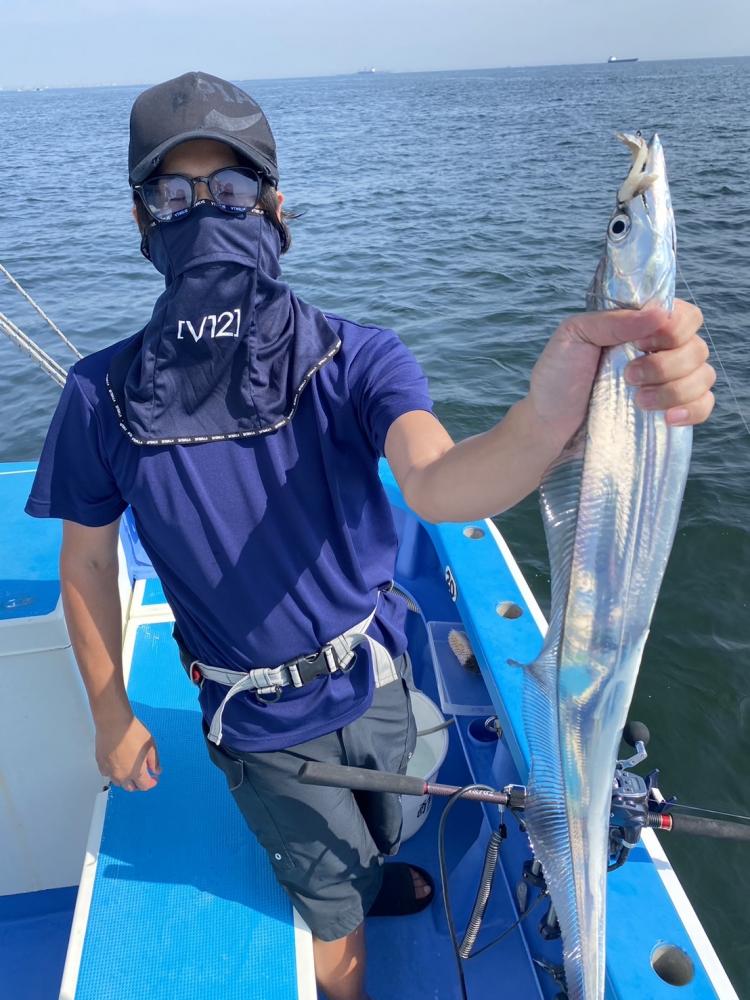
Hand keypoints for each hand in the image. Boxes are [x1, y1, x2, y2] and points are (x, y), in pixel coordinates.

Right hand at [95, 714, 161, 791]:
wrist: (114, 723)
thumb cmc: (133, 732)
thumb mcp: (151, 745)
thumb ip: (154, 761)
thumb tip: (156, 771)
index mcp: (137, 772)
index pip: (145, 786)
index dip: (151, 783)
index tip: (153, 779)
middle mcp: (122, 775)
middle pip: (131, 787)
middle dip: (138, 783)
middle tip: (143, 775)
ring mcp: (110, 771)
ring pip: (118, 782)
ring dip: (125, 780)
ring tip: (130, 770)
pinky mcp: (101, 764)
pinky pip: (107, 774)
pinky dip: (113, 773)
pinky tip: (117, 765)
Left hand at [527, 299, 715, 442]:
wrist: (548, 424)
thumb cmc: (557, 377)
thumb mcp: (574, 336)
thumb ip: (614, 320)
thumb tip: (660, 313)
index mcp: (641, 326)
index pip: (685, 316)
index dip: (674, 328)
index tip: (642, 343)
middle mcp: (661, 351)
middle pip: (697, 348)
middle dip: (667, 365)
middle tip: (629, 377)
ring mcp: (668, 382)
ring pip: (703, 377)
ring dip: (674, 390)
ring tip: (639, 402)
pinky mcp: (669, 411)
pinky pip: (703, 405)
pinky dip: (693, 409)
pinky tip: (668, 417)